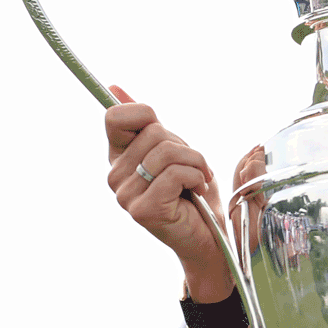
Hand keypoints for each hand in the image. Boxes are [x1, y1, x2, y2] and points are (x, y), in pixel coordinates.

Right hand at [103, 85, 234, 299]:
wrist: (214, 241)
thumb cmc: (197, 196)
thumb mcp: (175, 150)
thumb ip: (147, 122)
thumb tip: (114, 86)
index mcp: (118, 158)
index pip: (115, 116)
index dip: (148, 117)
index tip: (169, 139)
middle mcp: (115, 177)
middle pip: (154, 130)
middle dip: (186, 145)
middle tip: (192, 170)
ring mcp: (126, 196)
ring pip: (168, 150)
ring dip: (196, 163)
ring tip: (198, 181)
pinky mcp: (144, 210)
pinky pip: (176, 173)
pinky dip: (197, 177)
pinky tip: (197, 193)